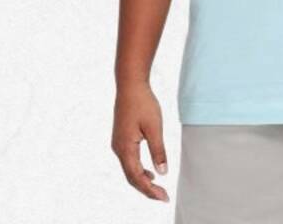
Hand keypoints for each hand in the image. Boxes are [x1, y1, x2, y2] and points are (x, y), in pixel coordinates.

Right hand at [111, 81, 169, 201]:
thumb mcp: (154, 127)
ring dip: (143, 180)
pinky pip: (129, 160)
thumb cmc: (143, 103)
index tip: (164, 197)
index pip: (137, 177)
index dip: (150, 190)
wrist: (130, 85)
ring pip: (129, 169)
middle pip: (131, 176)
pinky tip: (149, 171)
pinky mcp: (121, 138)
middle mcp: (118, 149)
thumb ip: (158, 150)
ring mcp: (118, 144)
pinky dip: (139, 169)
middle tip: (163, 197)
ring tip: (158, 188)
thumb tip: (162, 172)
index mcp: (125, 148)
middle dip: (147, 189)